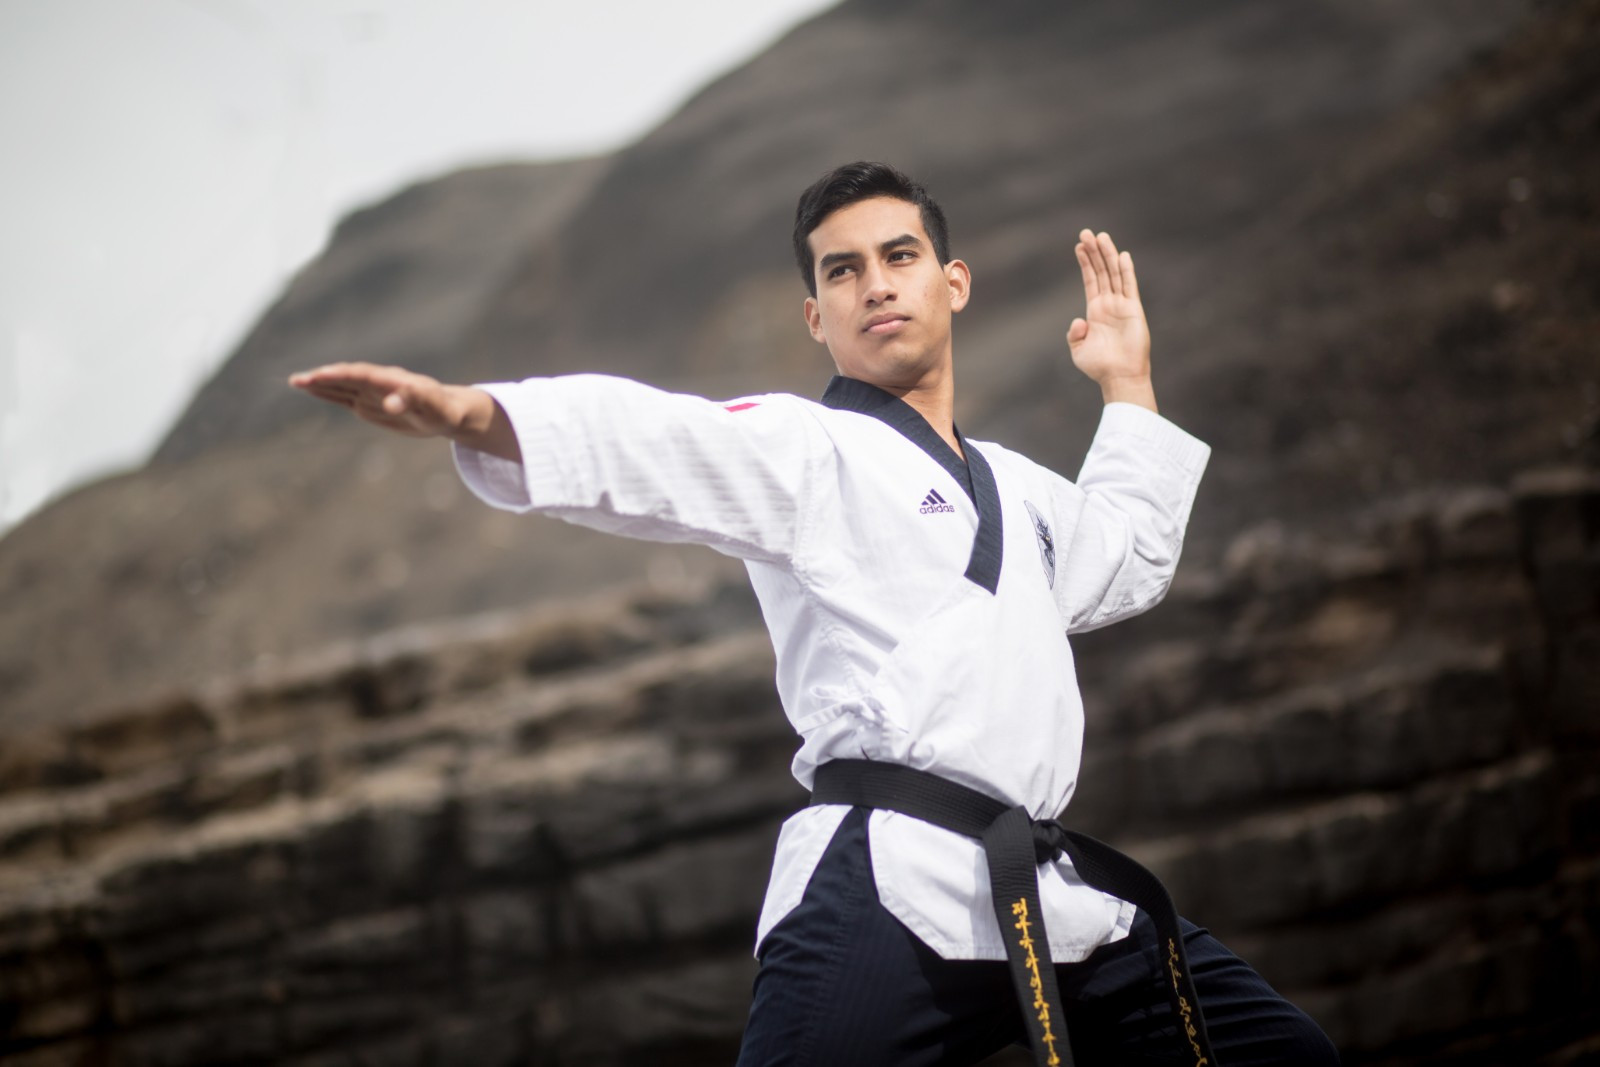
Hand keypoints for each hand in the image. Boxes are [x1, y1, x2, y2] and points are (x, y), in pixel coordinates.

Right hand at [287, 361, 466, 437]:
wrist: (446, 411)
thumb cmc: (441, 408)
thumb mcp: (431, 407)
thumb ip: (411, 402)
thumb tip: (391, 405)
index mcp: (391, 380)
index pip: (361, 374)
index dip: (341, 374)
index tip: (321, 375)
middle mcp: (377, 383)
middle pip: (346, 377)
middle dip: (323, 378)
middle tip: (297, 379)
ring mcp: (371, 393)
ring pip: (341, 385)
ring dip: (320, 384)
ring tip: (296, 381)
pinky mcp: (369, 405)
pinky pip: (344, 397)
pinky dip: (327, 393)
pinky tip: (312, 390)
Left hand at [1068, 230, 1154, 408]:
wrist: (1119, 376)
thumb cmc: (1099, 366)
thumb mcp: (1078, 350)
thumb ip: (1074, 334)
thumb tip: (1078, 320)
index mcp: (1095, 311)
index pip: (1090, 280)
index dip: (1085, 262)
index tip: (1079, 245)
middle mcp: (1109, 304)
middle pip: (1101, 271)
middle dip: (1094, 252)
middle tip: (1086, 232)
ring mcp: (1122, 305)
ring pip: (1114, 274)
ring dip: (1108, 255)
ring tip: (1101, 236)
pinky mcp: (1134, 310)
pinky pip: (1130, 286)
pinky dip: (1126, 271)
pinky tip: (1122, 256)